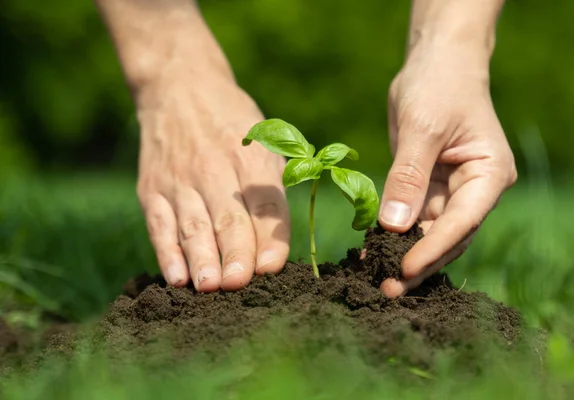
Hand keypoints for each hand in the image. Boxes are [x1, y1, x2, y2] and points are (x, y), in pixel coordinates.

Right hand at [135, 61, 289, 291]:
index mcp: (250, 157)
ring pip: (193, 226)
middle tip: (239, 285)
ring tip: (210, 288)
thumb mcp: (264, 141)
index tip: (272, 268)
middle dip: (235, 255)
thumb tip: (277, 242)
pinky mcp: (152, 189)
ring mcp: (179, 180)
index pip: (264, 203)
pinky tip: (176, 278)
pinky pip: (159, 225)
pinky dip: (167, 253)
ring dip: (202, 259)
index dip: (269, 237)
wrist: (179, 87)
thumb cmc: (233, 124)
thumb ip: (272, 187)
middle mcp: (215, 168)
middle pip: (228, 218)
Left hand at [378, 44, 516, 296]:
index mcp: (489, 175)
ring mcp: (450, 191)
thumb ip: (408, 177)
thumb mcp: (423, 128)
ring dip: (404, 255)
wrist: (435, 65)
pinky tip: (372, 252)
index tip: (405, 269)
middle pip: (448, 237)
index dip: (433, 247)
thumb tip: (394, 226)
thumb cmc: (438, 86)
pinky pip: (411, 218)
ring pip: (429, 234)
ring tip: (377, 280)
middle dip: (419, 262)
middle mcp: (474, 190)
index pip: (462, 221)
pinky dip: (393, 235)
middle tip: (388, 290)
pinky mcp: (427, 188)